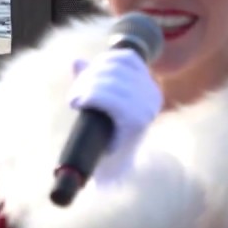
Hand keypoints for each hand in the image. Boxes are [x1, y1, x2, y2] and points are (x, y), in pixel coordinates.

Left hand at [68, 49, 162, 184]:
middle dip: (88, 77)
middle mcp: (152, 95)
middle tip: (75, 95)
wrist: (112, 168)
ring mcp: (146, 108)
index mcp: (148, 85)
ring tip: (75, 101)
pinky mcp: (136, 122)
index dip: (101, 62)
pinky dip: (90, 98)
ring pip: (109, 83)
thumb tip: (77, 61)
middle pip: (114, 68)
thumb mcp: (100, 99)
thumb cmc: (104, 132)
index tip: (85, 76)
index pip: (126, 58)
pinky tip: (80, 104)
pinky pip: (110, 99)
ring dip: (85, 89)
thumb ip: (91, 79)